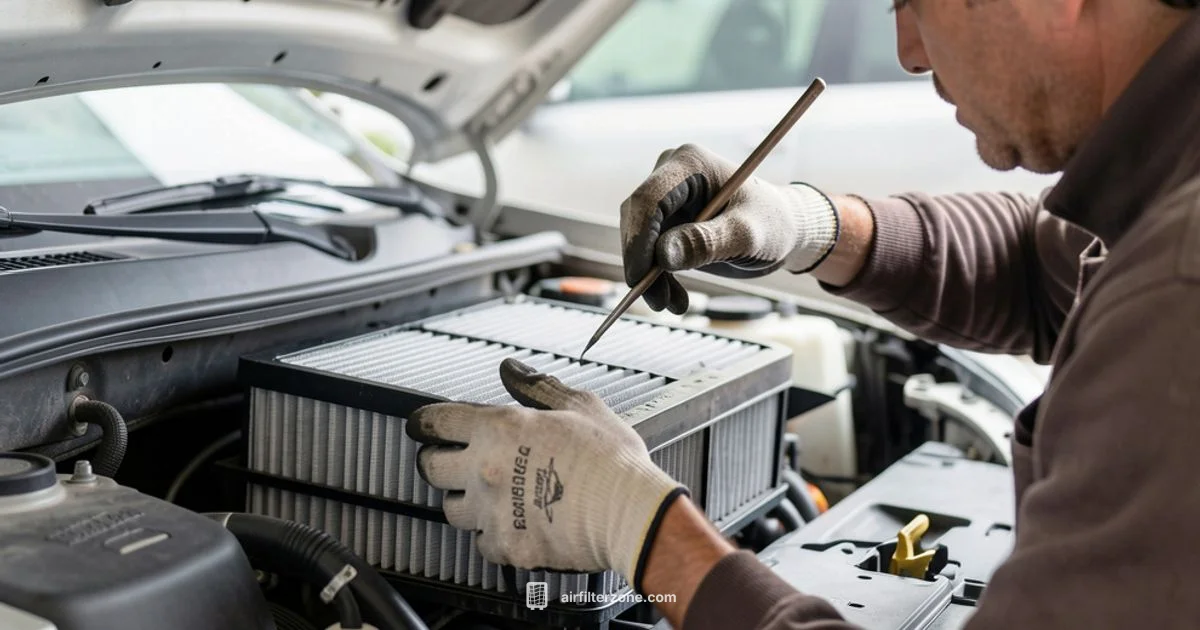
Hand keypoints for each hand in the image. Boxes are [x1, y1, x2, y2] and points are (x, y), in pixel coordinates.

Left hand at [407, 359, 687, 589]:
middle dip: (438, 461)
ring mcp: (492, 512)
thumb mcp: (580, 406)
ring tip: (488, 495)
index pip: (435, 421)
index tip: (423, 426)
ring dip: (464, 500)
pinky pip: (481, 543)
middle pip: (430, 467)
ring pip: (451, 509)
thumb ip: (537, 386)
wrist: (631, 514)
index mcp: (499, 429)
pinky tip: (512, 523)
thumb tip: (510, 369)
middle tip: (453, 460)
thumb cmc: (611, 460)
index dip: (424, 422)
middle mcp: (485, 470)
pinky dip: (491, 534)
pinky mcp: (505, 546)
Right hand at [619, 143, 839, 312]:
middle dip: (643, 264)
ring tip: (673, 306)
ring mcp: (668, 196)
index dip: (638, 239)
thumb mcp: (747, 235)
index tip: (640, 278)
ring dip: (651, 277)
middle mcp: (672, 174)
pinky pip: (650, 251)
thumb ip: (707, 242)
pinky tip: (675, 298)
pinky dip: (659, 277)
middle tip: (657, 302)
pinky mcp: (668, 219)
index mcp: (690, 163)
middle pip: (638, 219)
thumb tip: (662, 256)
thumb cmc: (774, 224)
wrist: (784, 229)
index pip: (649, 199)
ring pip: (640, 239)